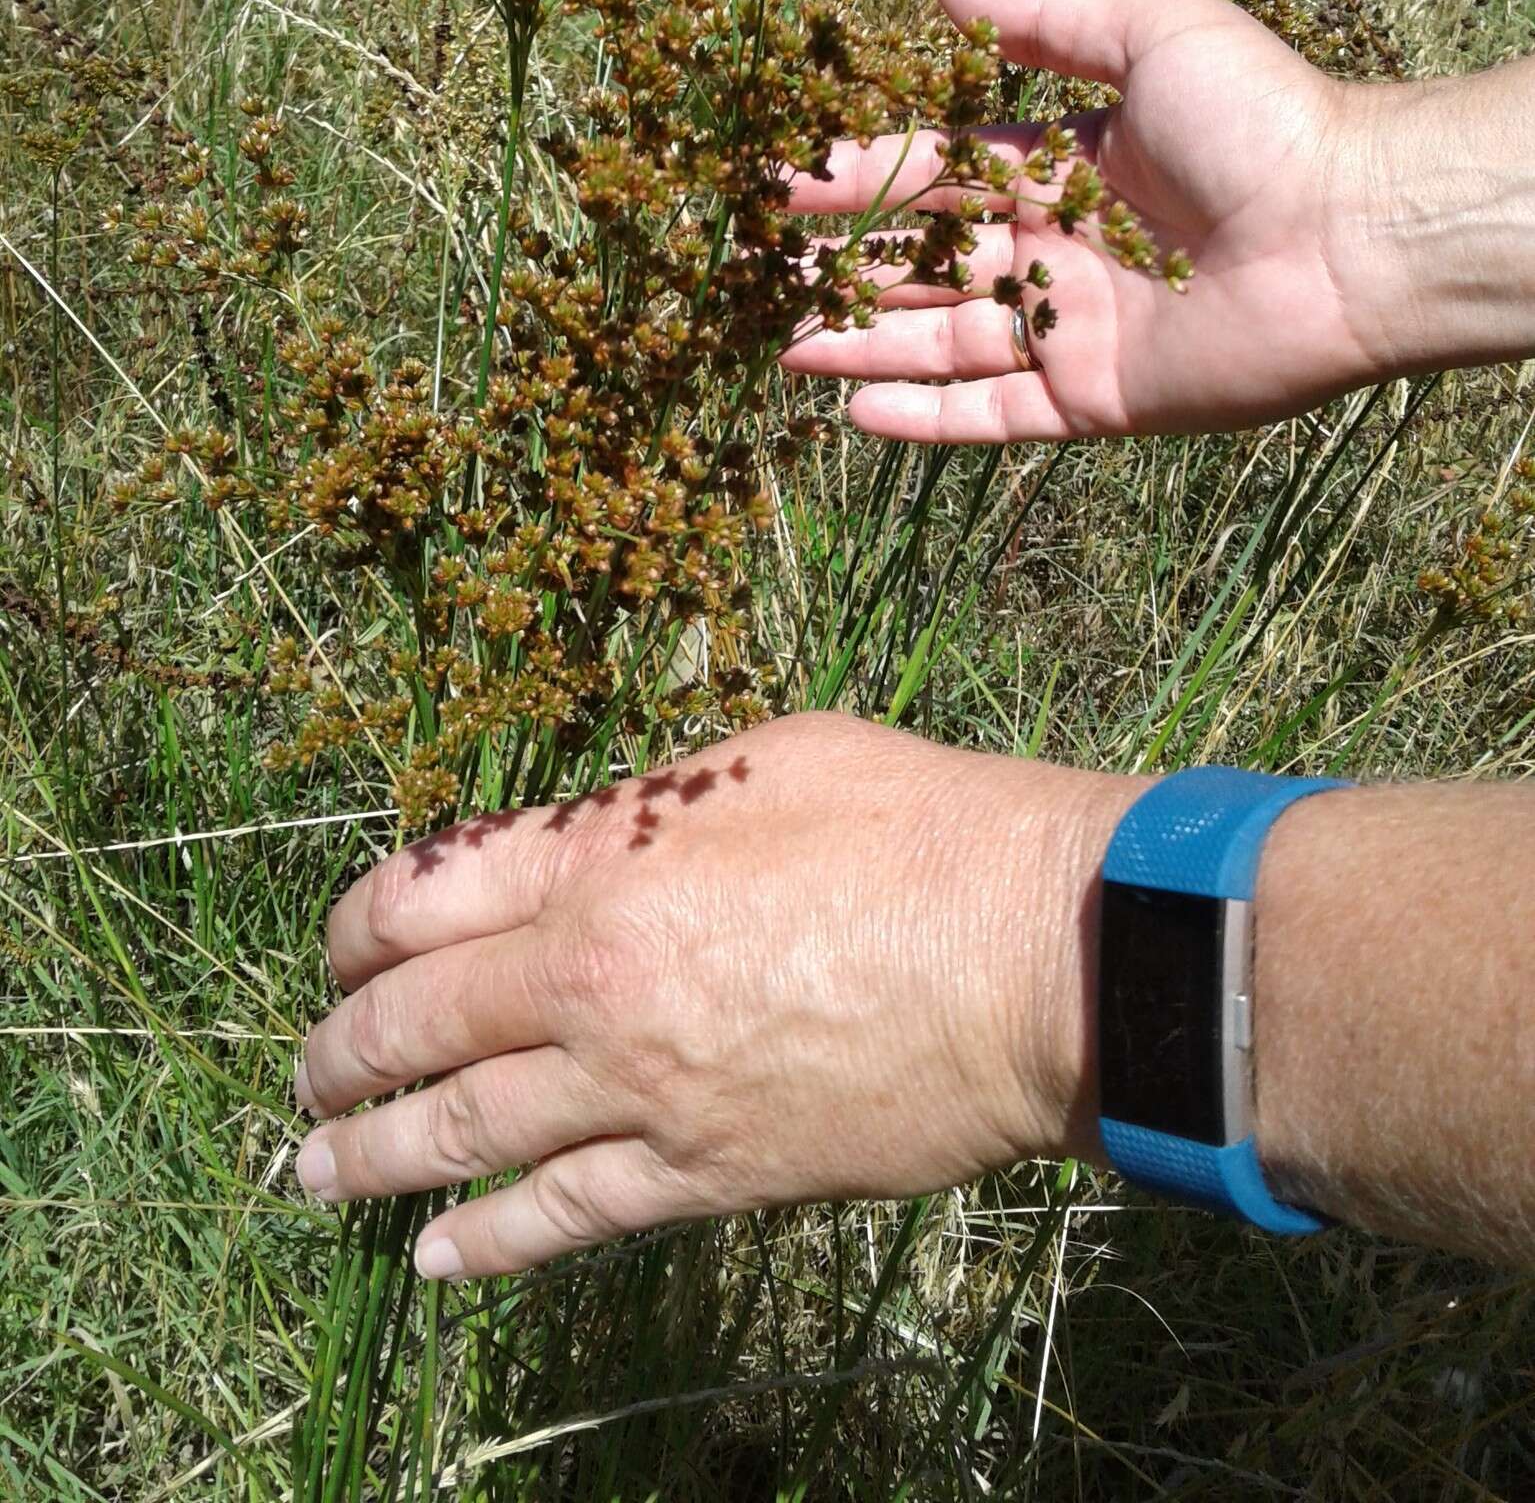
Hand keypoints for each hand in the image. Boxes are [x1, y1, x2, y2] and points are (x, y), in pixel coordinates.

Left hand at [293, 715, 1130, 1277]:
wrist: (1034, 957)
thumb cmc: (916, 826)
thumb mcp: (767, 758)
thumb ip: (647, 809)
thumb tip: (589, 840)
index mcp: (600, 859)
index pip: (420, 896)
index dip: (356, 926)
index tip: (339, 949)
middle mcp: (590, 980)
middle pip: (415, 1022)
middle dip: (340, 1050)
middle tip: (306, 1073)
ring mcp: (641, 1088)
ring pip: (463, 1133)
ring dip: (373, 1157)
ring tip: (314, 1172)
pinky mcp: (705, 1172)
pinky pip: (566, 1217)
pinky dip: (489, 1242)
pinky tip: (437, 1258)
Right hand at [779, 0, 1390, 441]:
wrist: (1350, 233)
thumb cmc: (1262, 119)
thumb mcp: (1147, 34)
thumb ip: (1041, 20)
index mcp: (1064, 163)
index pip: (935, 170)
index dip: (858, 177)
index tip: (781, 183)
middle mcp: (1059, 247)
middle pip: (927, 262)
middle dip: (845, 271)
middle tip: (760, 278)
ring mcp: (1074, 327)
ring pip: (944, 340)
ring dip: (864, 344)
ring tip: (781, 343)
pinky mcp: (1095, 397)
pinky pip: (994, 412)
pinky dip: (927, 417)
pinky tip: (852, 412)